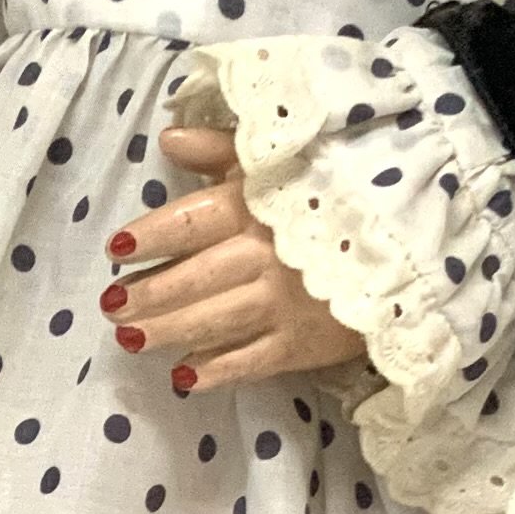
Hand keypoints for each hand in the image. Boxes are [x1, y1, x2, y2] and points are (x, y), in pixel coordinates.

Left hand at [100, 125, 369, 397]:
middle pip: (196, 278)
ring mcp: (286, 304)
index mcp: (258, 207)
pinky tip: (185, 375)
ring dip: (169, 331)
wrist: (403, 245)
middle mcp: (267, 255)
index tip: (119, 247)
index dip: (152, 235)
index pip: (193, 221)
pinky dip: (217, 370)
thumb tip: (168, 139)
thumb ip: (221, 150)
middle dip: (150, 294)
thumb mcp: (279, 162)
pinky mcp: (304, 344)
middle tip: (111, 305)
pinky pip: (253, 361)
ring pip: (216, 320)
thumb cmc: (329, 197)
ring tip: (129, 339)